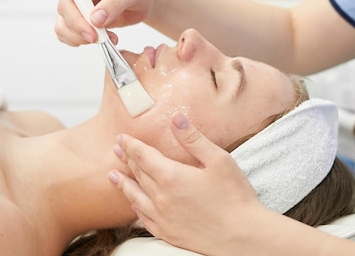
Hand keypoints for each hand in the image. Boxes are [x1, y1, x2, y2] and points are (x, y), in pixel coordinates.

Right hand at [54, 0, 162, 45]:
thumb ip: (113, 4)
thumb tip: (95, 20)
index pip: (68, 0)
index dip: (76, 19)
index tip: (92, 33)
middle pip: (64, 18)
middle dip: (80, 32)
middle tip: (101, 39)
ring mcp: (79, 10)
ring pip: (65, 30)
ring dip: (82, 40)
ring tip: (107, 39)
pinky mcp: (86, 22)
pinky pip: (74, 36)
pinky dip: (85, 42)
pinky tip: (105, 40)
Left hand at [108, 113, 263, 253]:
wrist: (241, 236)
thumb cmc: (234, 197)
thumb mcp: (218, 160)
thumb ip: (193, 139)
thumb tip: (176, 119)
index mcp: (172, 176)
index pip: (144, 156)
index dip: (131, 145)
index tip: (122, 138)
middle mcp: (161, 197)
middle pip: (138, 174)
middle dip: (126, 159)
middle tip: (117, 150)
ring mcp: (162, 217)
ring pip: (135, 197)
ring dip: (124, 183)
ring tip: (114, 176)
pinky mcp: (167, 233)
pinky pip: (143, 219)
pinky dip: (135, 208)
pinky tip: (134, 205)